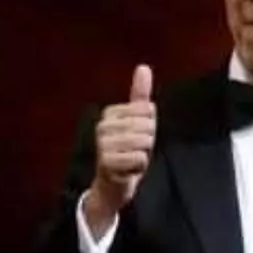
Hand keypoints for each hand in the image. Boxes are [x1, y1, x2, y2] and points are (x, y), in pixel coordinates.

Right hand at [84, 65, 156, 231]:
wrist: (112, 185)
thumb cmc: (127, 152)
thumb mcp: (136, 123)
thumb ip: (139, 95)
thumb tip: (143, 67)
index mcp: (110, 113)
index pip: (148, 111)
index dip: (150, 127)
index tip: (137, 137)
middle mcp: (102, 126)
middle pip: (147, 126)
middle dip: (148, 142)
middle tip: (134, 152)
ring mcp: (102, 144)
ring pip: (144, 142)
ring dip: (144, 155)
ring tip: (132, 161)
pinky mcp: (106, 162)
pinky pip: (140, 159)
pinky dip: (139, 168)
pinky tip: (129, 171)